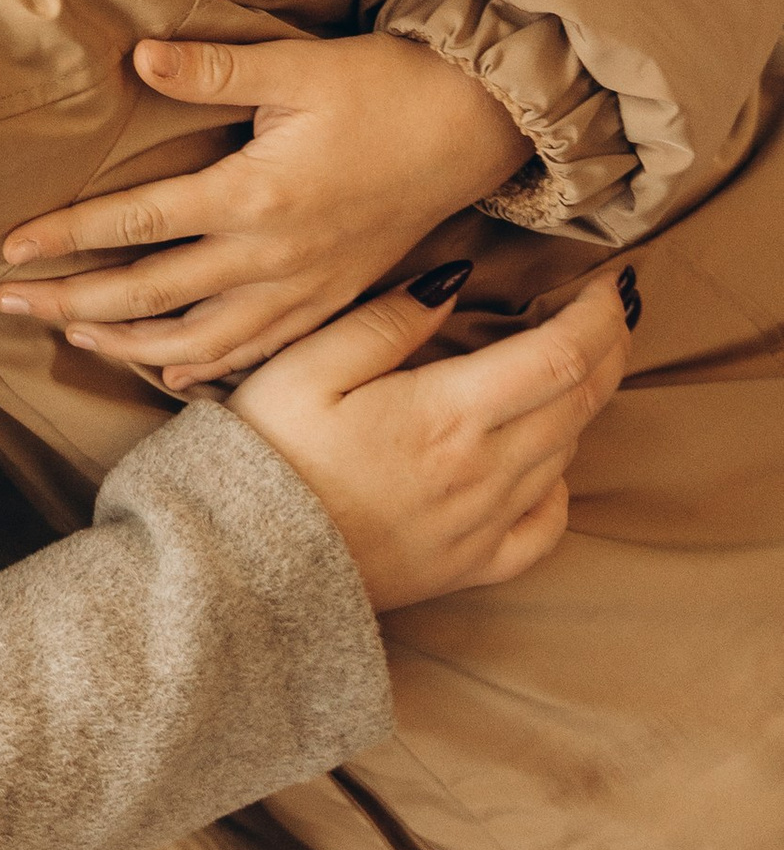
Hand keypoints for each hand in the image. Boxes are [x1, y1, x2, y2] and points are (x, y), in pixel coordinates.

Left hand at [0, 34, 534, 387]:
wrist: (478, 127)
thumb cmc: (388, 87)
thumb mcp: (299, 66)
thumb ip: (213, 68)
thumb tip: (139, 55)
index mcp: (254, 197)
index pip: (135, 224)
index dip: (65, 238)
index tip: (6, 252)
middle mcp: (271, 258)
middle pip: (150, 295)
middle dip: (72, 302)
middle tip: (6, 306)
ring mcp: (303, 289)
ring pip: (196, 340)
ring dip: (127, 343)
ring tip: (71, 334)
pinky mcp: (331, 301)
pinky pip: (254, 351)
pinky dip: (203, 367)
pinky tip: (169, 370)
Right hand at [224, 264, 630, 610]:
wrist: (242, 564)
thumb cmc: (268, 457)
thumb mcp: (308, 366)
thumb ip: (387, 321)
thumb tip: (454, 283)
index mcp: (449, 415)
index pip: (562, 356)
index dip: (599, 314)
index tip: (608, 283)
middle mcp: (485, 472)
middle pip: (581, 401)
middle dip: (607, 347)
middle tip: (606, 310)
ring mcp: (484, 525)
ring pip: (568, 454)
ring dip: (583, 402)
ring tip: (572, 365)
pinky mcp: (471, 566)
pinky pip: (545, 525)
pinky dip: (560, 484)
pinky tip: (543, 462)